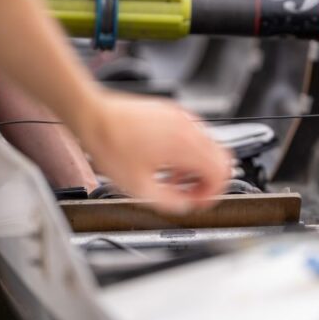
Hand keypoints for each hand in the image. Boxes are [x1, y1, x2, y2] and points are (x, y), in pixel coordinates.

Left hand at [77, 91, 231, 213]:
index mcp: (186, 147)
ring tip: (175, 178)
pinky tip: (168, 161)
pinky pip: (194, 134)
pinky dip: (189, 151)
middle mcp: (189, 129)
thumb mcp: (139, 187)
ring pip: (210, 146)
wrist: (95, 117)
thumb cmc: (111, 145)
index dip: (212, 194)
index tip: (197, 201)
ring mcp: (182, 118)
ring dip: (199, 166)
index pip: (222, 173)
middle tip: (191, 193)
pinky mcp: (173, 112)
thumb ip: (169, 202)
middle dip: (210, 180)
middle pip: (223, 159)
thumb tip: (184, 206)